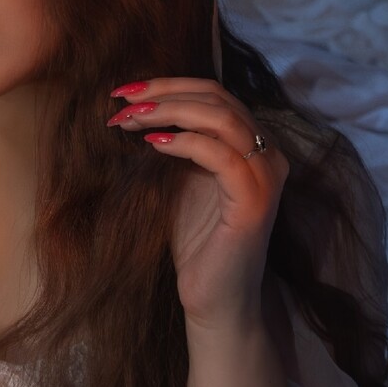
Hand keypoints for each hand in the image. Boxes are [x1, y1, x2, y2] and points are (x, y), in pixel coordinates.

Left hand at [107, 78, 288, 329]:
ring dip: (169, 112)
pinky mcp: (255, 201)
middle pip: (217, 98)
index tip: (123, 91)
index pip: (214, 94)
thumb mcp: (183, 183)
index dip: (169, 85)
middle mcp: (267, 154)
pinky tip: (152, 145)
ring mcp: (265, 176)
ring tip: (130, 120)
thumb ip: (176, 145)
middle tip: (120, 101)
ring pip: (221, 118)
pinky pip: (221, 155)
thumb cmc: (197, 247)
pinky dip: (184, 143)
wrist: (215, 301)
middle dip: (163, 93)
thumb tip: (138, 111)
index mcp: (251, 145)